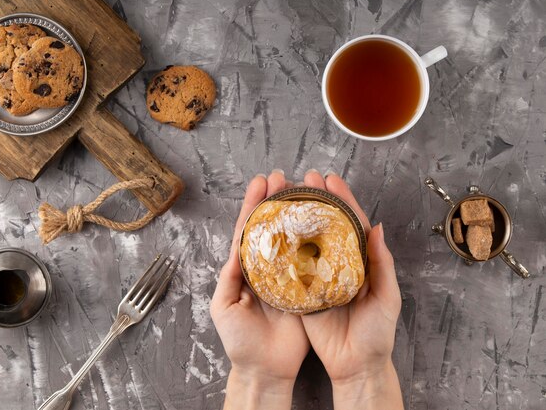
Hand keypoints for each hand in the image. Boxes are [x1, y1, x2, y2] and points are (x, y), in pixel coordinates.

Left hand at [210, 171, 309, 409]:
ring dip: (296, 212)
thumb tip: (235, 247)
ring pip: (293, 237)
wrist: (265, 369)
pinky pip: (312, 260)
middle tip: (284, 176)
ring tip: (303, 188)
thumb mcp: (223, 307)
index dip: (253, 205)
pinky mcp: (306, 288)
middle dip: (276, 200)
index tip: (261, 182)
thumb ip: (228, 277)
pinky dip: (316, 239)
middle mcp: (268, 267)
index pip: (248, 229)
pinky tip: (322, 220)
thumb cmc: (239, 341)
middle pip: (272, 226)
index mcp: (245, 269)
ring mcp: (288, 276)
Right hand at [300, 170, 403, 409]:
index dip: (342, 200)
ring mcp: (317, 276)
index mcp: (360, 261)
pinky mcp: (300, 292)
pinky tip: (272, 230)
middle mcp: (337, 263)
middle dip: (316, 200)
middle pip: (325, 225)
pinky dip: (282, 247)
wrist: (355, 366)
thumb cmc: (377, 334)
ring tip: (285, 195)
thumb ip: (383, 264)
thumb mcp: (387, 298)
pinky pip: (290, 266)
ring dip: (297, 217)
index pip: (351, 223)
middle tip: (304, 178)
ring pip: (306, 240)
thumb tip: (378, 228)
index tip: (330, 179)